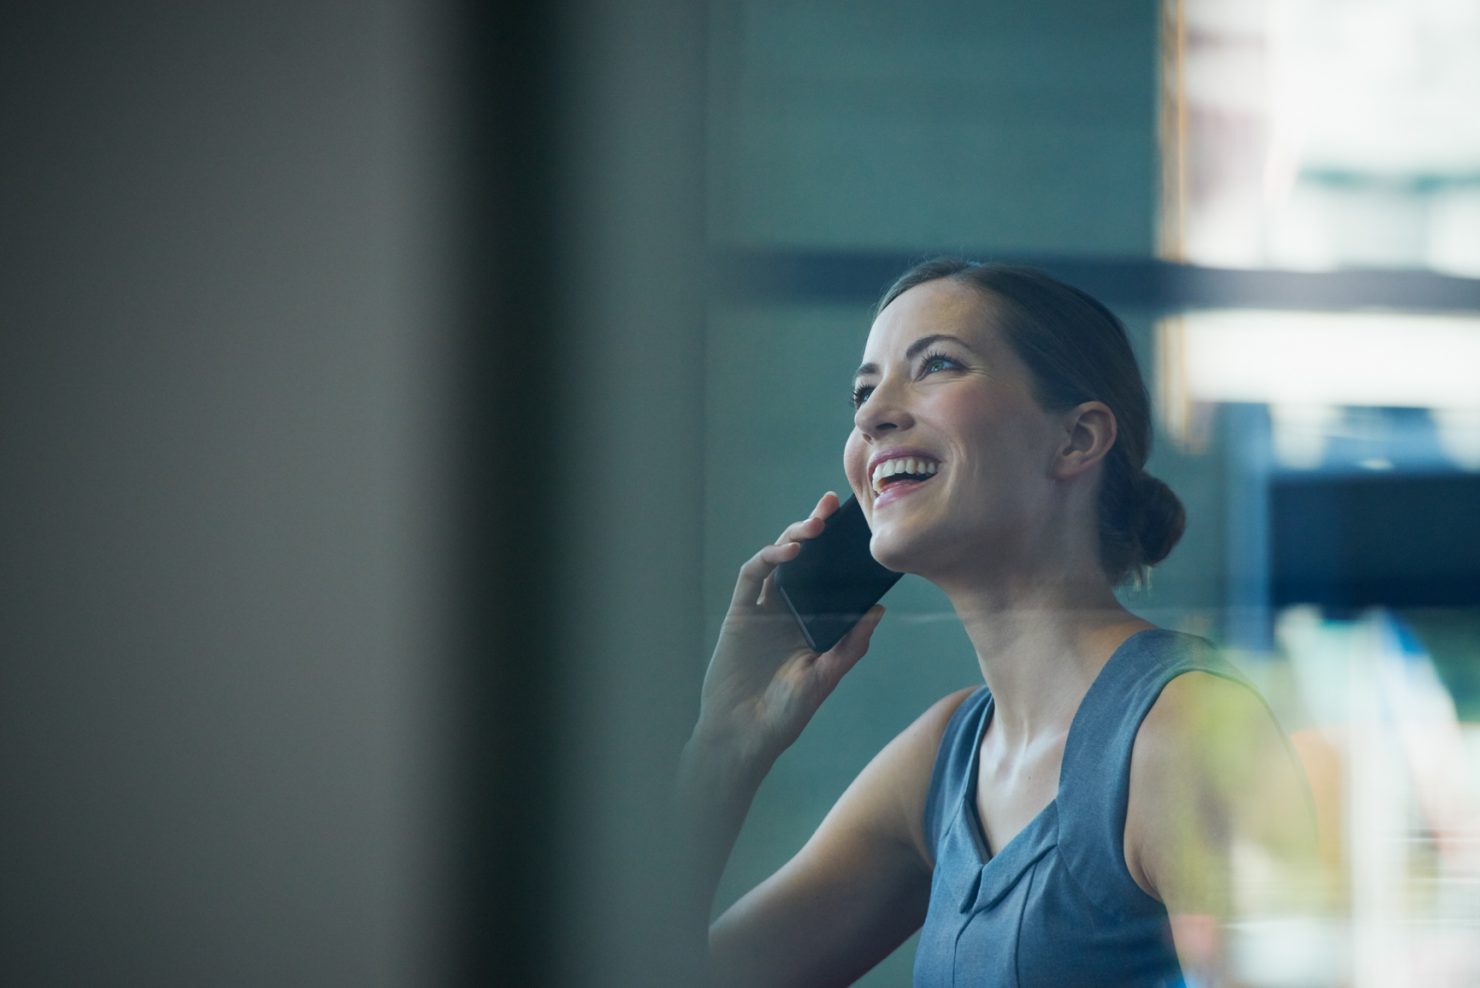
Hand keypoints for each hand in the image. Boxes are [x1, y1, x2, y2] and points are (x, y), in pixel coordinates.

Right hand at [693, 491, 885, 768]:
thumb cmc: (786, 713)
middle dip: (816, 526)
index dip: (840, 547)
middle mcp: (788, 609)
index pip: (829, 574)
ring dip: (794, 536)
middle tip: (832, 505)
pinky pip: (752, 575)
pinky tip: (788, 551)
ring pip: (778, 559)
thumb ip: (850, 646)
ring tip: (814, 526)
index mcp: (813, 620)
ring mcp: (762, 609)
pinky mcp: (740, 612)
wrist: (744, 734)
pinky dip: (768, 558)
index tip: (858, 522)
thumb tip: (878, 610)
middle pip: (804, 557)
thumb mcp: (825, 678)